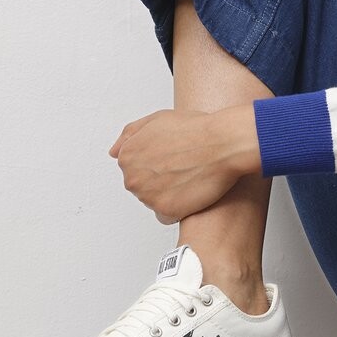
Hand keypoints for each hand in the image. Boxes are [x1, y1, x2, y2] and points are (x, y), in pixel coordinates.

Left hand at [108, 105, 261, 224]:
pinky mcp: (165, 210)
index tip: (173, 159)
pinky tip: (191, 194)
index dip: (156, 163)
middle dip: (161, 180)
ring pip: (154, 202)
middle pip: (143, 187)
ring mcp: (147, 196)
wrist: (222, 144)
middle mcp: (132, 177)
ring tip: (191, 178)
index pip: (135, 169)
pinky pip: (166, 216)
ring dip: (170, 194)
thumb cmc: (196, 129)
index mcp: (127, 156)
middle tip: (184, 168)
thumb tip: (114, 152)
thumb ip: (130, 135)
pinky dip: (178, 209)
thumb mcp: (157, 119)